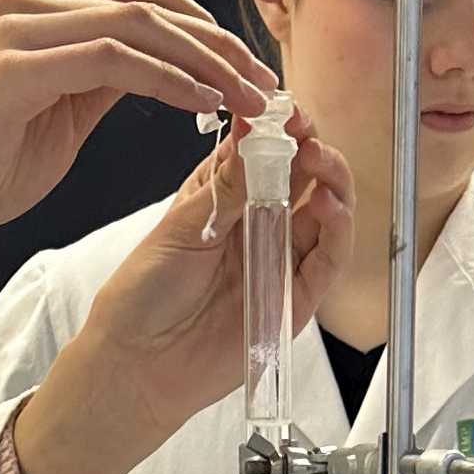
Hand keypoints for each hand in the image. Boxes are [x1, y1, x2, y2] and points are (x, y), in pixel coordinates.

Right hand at [0, 0, 279, 268]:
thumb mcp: (60, 116)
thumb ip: (104, 81)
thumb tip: (162, 65)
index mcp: (32, 14)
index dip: (198, 22)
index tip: (242, 64)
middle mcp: (23, 7)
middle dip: (215, 38)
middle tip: (263, 80)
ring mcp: (16, 30)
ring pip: (136, 22)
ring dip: (204, 59)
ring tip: (247, 96)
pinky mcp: (15, 67)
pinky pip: (113, 60)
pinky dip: (168, 79)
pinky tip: (201, 104)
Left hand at [9, 121, 354, 473]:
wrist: (136, 362)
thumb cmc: (143, 295)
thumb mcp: (182, 227)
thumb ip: (226, 185)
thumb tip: (254, 130)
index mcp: (225, 199)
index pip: (266, 154)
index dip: (281, 130)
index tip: (288, 110)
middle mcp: (257, 226)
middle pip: (305, 180)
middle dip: (314, 152)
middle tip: (310, 137)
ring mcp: (279, 262)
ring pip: (326, 216)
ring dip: (333, 185)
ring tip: (323, 165)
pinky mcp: (294, 300)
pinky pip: (327, 263)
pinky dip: (337, 233)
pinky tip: (329, 208)